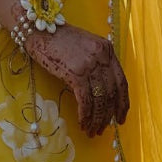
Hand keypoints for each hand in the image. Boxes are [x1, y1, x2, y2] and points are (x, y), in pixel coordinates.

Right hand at [25, 23, 129, 137]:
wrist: (39, 29)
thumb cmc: (58, 41)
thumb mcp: (85, 49)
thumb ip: (96, 65)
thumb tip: (100, 93)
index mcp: (107, 50)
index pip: (122, 82)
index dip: (123, 104)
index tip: (121, 119)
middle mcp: (102, 56)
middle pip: (112, 94)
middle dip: (108, 116)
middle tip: (103, 130)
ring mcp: (90, 64)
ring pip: (100, 100)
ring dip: (96, 120)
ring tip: (92, 131)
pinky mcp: (76, 73)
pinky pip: (85, 100)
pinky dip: (85, 115)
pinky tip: (82, 124)